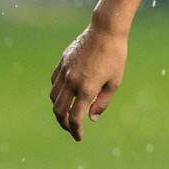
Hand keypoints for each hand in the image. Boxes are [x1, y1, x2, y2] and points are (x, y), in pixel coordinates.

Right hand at [50, 19, 127, 141]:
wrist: (105, 30)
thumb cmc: (115, 56)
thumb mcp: (115, 81)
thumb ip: (102, 102)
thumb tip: (91, 119)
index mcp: (86, 89)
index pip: (75, 118)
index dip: (76, 130)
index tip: (79, 137)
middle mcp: (72, 82)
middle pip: (59, 111)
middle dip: (64, 124)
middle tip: (71, 129)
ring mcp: (64, 72)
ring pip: (53, 98)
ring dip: (59, 109)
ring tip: (67, 113)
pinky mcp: (61, 63)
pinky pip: (54, 83)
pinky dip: (57, 93)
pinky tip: (65, 94)